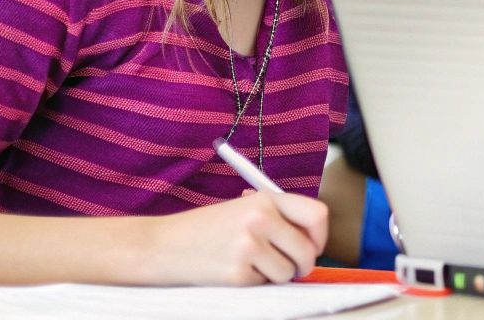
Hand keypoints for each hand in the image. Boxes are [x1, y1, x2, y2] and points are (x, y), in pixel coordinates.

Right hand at [143, 190, 328, 284]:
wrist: (162, 245)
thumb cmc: (207, 228)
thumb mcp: (243, 208)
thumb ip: (278, 217)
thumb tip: (314, 239)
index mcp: (266, 199)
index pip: (317, 214)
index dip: (320, 235)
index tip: (313, 245)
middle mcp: (261, 219)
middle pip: (308, 251)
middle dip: (303, 265)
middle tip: (291, 267)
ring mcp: (249, 247)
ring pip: (288, 273)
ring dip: (276, 275)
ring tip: (252, 264)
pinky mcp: (238, 273)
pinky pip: (264, 284)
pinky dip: (254, 282)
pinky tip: (234, 270)